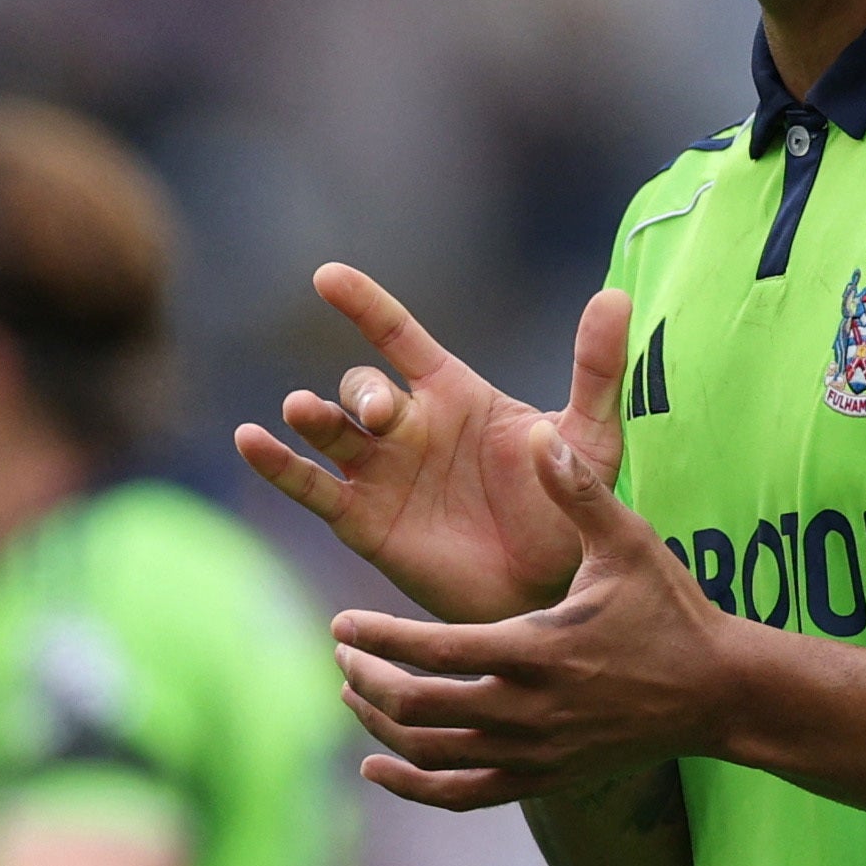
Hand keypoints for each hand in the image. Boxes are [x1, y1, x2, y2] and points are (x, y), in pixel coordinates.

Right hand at [235, 265, 630, 622]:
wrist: (550, 589)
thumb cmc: (569, 505)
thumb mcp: (589, 436)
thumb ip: (596, 369)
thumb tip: (616, 296)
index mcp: (454, 394)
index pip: (398, 336)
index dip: (364, 304)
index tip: (328, 276)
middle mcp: (407, 426)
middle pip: (361, 387)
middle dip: (361, 393)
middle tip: (379, 414)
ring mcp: (380, 473)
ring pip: (329, 432)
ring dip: (310, 418)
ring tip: (299, 410)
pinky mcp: (364, 522)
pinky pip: (313, 487)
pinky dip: (278, 465)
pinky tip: (250, 442)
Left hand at [329, 426, 736, 809]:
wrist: (719, 691)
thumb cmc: (672, 609)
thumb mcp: (627, 541)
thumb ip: (575, 491)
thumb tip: (536, 433)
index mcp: (537, 650)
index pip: (433, 651)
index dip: (378, 639)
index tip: (339, 625)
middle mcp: (527, 711)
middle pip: (417, 708)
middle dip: (368, 679)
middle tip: (342, 653)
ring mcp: (534, 753)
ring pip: (431, 754)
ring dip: (381, 726)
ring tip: (353, 694)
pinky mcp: (545, 779)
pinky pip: (462, 794)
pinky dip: (413, 786)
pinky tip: (377, 767)